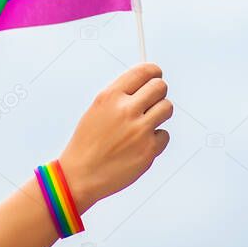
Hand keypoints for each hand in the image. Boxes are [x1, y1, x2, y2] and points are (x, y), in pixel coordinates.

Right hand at [59, 63, 172, 212]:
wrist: (80, 175)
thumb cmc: (89, 141)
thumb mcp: (98, 109)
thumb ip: (121, 95)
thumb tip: (147, 81)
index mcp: (111, 96)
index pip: (144, 71)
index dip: (154, 71)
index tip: (157, 75)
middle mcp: (126, 110)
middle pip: (160, 86)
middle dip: (159, 93)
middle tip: (152, 102)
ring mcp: (139, 130)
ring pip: (167, 108)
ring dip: (160, 114)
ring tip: (145, 124)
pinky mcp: (148, 149)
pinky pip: (164, 134)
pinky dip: (156, 139)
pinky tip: (140, 146)